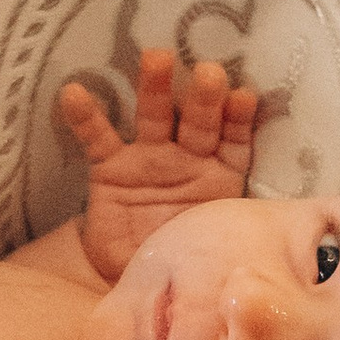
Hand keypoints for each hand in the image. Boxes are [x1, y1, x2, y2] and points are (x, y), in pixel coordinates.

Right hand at [60, 48, 259, 281]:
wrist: (139, 280)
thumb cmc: (187, 256)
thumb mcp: (217, 246)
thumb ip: (233, 237)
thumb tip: (263, 259)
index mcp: (220, 174)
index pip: (233, 142)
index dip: (238, 121)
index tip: (243, 98)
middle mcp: (186, 158)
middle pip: (198, 121)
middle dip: (203, 97)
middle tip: (208, 73)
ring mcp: (147, 158)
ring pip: (153, 117)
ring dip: (155, 87)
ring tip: (157, 59)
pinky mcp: (109, 167)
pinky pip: (97, 138)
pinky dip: (86, 117)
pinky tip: (76, 93)